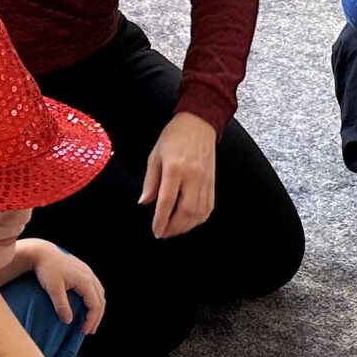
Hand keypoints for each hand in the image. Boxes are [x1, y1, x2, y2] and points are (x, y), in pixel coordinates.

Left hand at [24, 242, 105, 333]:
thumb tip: (68, 321)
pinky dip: (94, 299)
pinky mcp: (82, 270)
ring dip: (97, 308)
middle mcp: (90, 276)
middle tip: (89, 331)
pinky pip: (94, 287)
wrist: (41, 251)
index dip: (91, 320)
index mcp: (85, 281)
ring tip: (90, 320)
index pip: (95, 305)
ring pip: (100, 293)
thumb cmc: (46, 269)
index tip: (83, 332)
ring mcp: (87, 272)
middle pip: (101, 300)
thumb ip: (61, 305)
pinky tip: (87, 305)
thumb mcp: (53, 288)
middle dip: (96, 317)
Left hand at [140, 112, 218, 238]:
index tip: (156, 231)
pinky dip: (199, 219)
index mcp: (175, 168)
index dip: (160, 220)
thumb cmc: (174, 137)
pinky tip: (190, 222)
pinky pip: (208, 207)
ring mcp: (205, 180)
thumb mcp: (155, 156)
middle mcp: (192, 176)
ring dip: (186, 226)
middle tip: (163, 233)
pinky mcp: (212, 182)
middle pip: (185, 211)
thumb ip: (150, 181)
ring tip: (174, 229)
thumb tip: (144, 202)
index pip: (167, 201)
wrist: (199, 124)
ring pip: (198, 213)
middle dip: (173, 227)